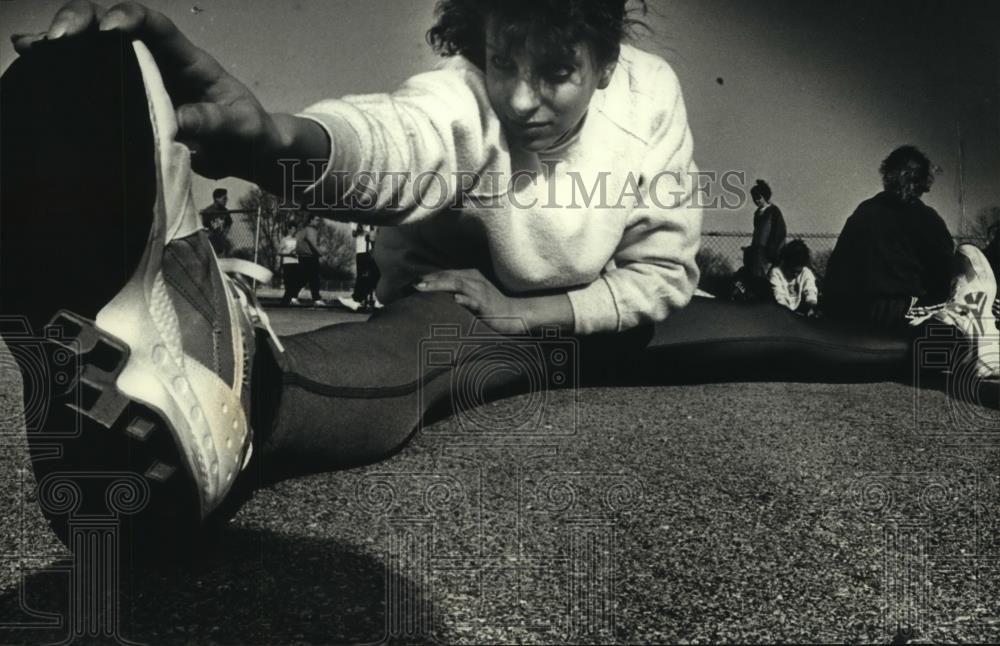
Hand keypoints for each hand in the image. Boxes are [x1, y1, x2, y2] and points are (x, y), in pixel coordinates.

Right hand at [13, 1, 282, 180]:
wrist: (247, 153)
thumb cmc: (249, 134)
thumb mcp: (242, 127)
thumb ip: (216, 121)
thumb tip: (180, 122)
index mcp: (189, 61)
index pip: (158, 28)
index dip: (132, 18)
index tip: (108, 27)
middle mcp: (160, 62)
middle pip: (115, 27)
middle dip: (84, 21)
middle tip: (59, 38)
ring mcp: (141, 79)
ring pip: (97, 49)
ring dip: (63, 43)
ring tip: (31, 47)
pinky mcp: (129, 101)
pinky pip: (93, 79)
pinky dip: (62, 69)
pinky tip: (32, 62)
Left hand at [414, 269, 575, 334]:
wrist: (517, 314)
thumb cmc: (492, 308)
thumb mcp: (472, 298)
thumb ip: (457, 294)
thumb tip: (439, 297)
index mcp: (470, 277)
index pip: (445, 275)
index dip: (428, 278)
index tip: (411, 283)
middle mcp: (475, 280)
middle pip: (448, 276)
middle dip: (429, 280)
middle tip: (412, 285)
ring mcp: (481, 291)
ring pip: (457, 284)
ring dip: (440, 285)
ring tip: (423, 287)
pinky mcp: (487, 304)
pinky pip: (474, 300)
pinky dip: (464, 298)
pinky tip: (455, 299)